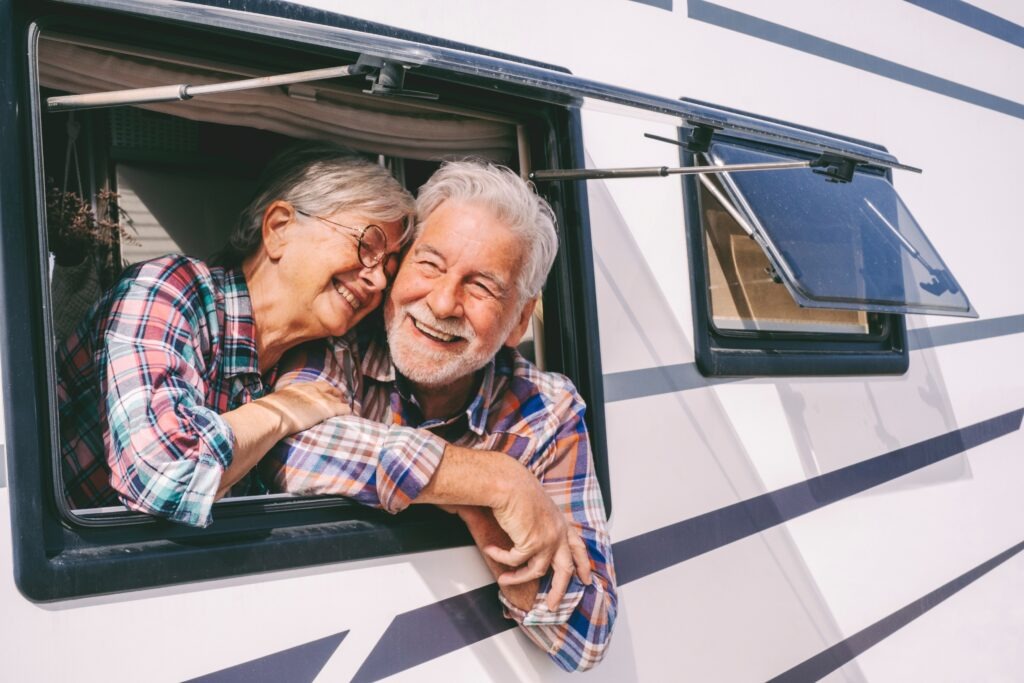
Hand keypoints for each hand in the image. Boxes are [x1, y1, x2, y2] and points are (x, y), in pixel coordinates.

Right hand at [260, 381, 348, 434]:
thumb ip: (278, 406)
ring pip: (338, 398)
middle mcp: (311, 389)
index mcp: (298, 387)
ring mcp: (320, 398)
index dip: (323, 390)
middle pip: (329, 388)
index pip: (316, 385)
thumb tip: (270, 413)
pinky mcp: (327, 408)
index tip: (326, 394)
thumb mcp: (273, 405)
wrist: (272, 415)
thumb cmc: (268, 414)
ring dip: (342, 403)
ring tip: (347, 409)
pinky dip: (348, 412)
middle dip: (336, 394)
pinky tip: (351, 416)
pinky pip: (344, 409)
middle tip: (341, 399)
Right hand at [484, 471, 591, 609]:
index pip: (578, 548)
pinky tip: (491, 550)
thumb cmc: (518, 489)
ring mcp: (548, 540)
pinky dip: (501, 557)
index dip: (583, 565)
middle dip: (559, 591)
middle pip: (564, 570)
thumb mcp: (537, 507)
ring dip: (517, 577)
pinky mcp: (532, 544)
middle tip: (553, 606)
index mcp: (562, 523)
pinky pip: (514, 560)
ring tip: (504, 580)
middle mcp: (559, 533)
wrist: (509, 483)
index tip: (586, 579)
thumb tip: (531, 535)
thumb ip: (540, 523)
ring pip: (537, 571)